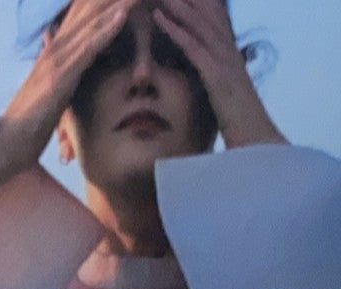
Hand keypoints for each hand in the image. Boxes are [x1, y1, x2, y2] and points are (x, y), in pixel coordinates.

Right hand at [0, 0, 134, 195]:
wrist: (8, 142)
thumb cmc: (30, 120)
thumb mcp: (52, 87)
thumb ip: (62, 65)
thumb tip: (66, 49)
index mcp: (56, 49)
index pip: (83, 11)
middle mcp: (56, 47)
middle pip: (89, 8)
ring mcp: (57, 60)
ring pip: (92, 22)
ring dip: (116, 2)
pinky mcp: (60, 77)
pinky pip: (88, 48)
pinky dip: (107, 29)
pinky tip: (123, 14)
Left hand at [153, 0, 285, 146]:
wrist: (257, 146)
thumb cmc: (240, 130)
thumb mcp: (224, 102)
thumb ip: (215, 88)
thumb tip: (202, 87)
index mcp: (231, 60)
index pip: (214, 23)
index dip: (200, 5)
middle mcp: (230, 54)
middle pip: (207, 17)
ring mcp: (225, 63)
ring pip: (199, 25)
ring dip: (178, 5)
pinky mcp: (217, 76)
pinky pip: (193, 47)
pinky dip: (176, 31)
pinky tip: (159, 18)